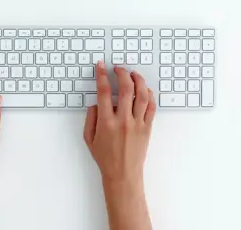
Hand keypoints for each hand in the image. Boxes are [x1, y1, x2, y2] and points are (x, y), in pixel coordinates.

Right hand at [84, 61, 155, 181]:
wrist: (123, 174)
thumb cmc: (105, 158)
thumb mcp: (89, 138)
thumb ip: (90, 118)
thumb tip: (97, 103)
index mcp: (106, 122)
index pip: (104, 92)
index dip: (102, 75)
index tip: (101, 66)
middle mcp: (123, 121)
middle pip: (126, 88)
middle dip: (122, 73)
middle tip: (119, 68)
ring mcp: (137, 124)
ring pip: (142, 95)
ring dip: (138, 80)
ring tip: (133, 74)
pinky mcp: (147, 128)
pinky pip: (151, 107)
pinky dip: (150, 95)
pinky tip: (145, 90)